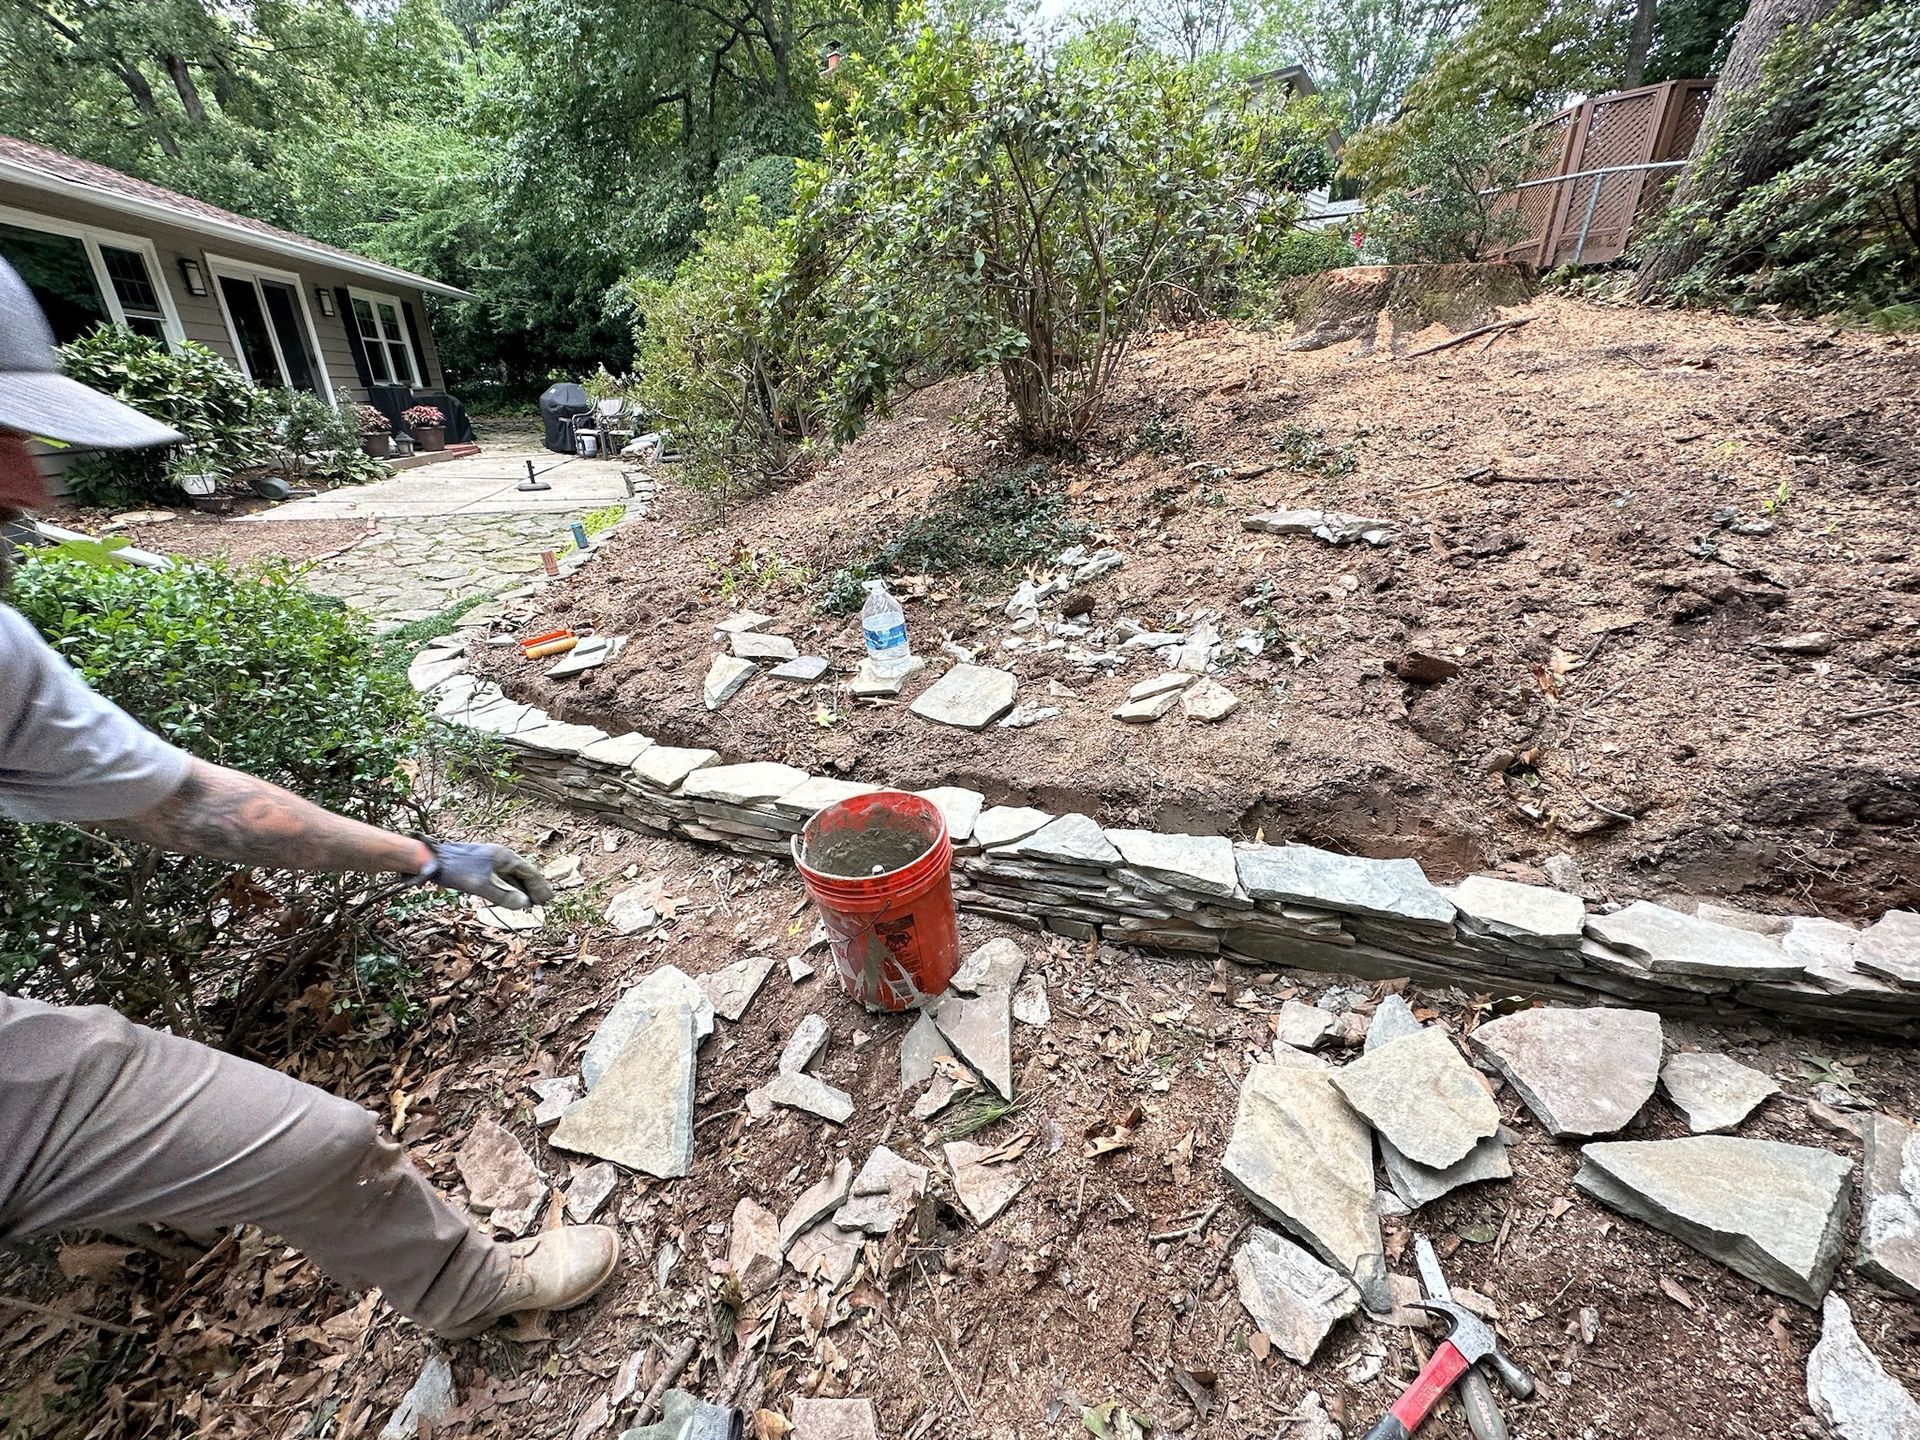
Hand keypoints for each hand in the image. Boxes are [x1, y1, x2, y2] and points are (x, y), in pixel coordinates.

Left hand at [419, 839, 554, 909]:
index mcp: (504, 856)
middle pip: (522, 873)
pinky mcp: (480, 866)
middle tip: (543, 902)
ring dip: (521, 889)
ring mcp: (489, 860)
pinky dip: (509, 888)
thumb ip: (504, 896)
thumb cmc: (456, 870)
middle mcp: (500, 856)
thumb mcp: (481, 886)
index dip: (540, 887)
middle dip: (533, 888)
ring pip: (511, 876)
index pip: (529, 872)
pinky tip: (510, 896)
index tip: (548, 899)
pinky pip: (501, 878)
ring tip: (530, 902)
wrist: (430, 859)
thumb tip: (524, 904)